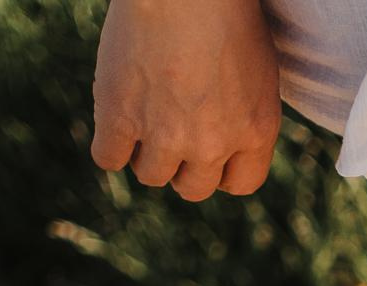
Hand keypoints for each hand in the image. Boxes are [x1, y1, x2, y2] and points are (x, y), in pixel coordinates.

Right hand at [90, 0, 282, 200]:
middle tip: (170, 133)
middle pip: (193, 188)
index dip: (221, 171)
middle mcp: (214, 143)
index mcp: (256, 130)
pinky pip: (108, 158)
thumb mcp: (258, 68)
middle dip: (182, 165)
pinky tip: (114, 123)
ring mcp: (166, 135)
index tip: (208, 153)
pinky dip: (109, 145)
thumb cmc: (225, 10)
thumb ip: (246, 112)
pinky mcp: (120, 118)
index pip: (241, 183)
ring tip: (143, 119)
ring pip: (150, 175)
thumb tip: (228, 137)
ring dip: (145, 154)